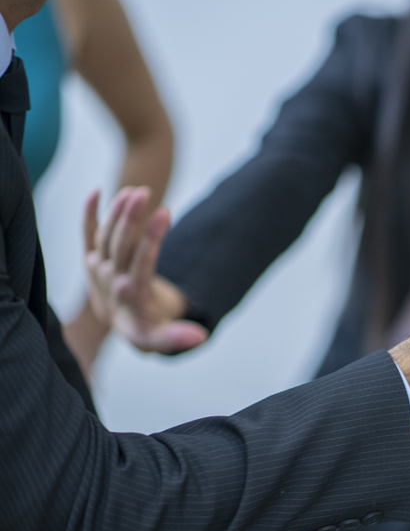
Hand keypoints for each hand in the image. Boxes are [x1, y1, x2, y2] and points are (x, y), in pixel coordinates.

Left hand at [83, 187, 205, 354]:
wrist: (124, 326)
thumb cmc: (148, 329)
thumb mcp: (162, 339)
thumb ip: (178, 337)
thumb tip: (201, 336)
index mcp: (131, 295)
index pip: (140, 261)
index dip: (152, 237)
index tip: (165, 213)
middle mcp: (111, 279)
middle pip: (119, 244)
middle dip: (130, 217)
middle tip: (145, 193)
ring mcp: (99, 268)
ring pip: (104, 235)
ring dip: (116, 211)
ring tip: (134, 191)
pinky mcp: (94, 259)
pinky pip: (88, 234)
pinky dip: (89, 214)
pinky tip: (97, 192)